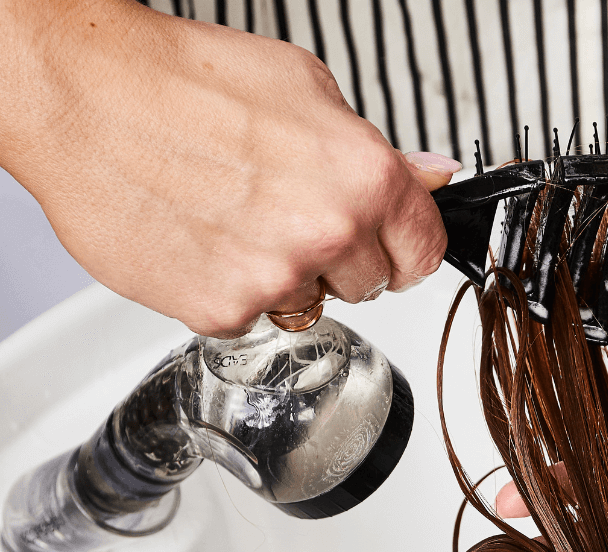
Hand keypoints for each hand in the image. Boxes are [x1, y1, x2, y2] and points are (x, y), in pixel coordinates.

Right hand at [1, 0, 458, 336]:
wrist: (82, 97)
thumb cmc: (183, 81)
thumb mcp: (306, 88)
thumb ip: (377, 152)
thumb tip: (430, 177)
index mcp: (364, 177)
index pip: (424, 252)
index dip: (404, 248)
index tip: (387, 246)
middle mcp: (328, 233)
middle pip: (369, 285)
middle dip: (340, 259)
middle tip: (287, 217)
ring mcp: (276, 279)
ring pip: (310, 305)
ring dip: (285, 277)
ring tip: (235, 220)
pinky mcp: (223, 311)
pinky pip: (251, 318)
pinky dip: (231, 289)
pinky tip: (204, 241)